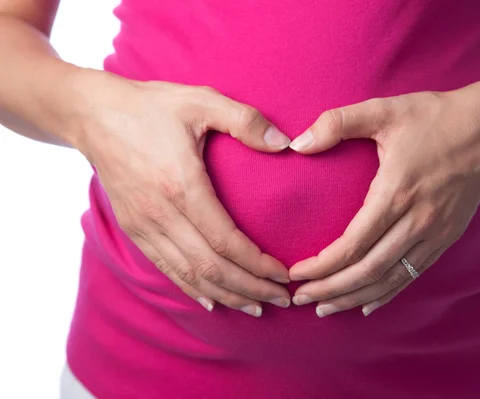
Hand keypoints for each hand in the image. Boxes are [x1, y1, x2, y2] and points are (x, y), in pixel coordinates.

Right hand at [74, 74, 292, 316]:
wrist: (92, 114)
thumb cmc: (150, 107)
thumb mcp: (200, 100)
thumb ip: (245, 120)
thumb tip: (285, 144)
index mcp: (181, 186)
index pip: (226, 241)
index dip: (257, 264)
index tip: (284, 275)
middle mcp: (161, 214)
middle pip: (210, 267)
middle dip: (250, 288)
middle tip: (281, 299)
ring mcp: (143, 225)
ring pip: (189, 275)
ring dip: (226, 295)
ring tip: (255, 307)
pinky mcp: (133, 229)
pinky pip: (166, 268)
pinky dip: (191, 288)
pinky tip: (212, 300)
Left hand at [288, 85, 479, 316]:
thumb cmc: (433, 117)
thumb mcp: (384, 110)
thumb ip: (337, 123)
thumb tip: (296, 145)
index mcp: (396, 192)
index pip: (352, 245)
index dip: (321, 266)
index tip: (296, 274)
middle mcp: (417, 220)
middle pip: (368, 270)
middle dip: (330, 289)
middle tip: (301, 298)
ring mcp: (436, 233)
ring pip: (390, 279)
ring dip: (355, 298)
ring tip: (326, 309)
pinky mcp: (447, 237)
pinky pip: (413, 274)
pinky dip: (388, 294)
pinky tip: (367, 305)